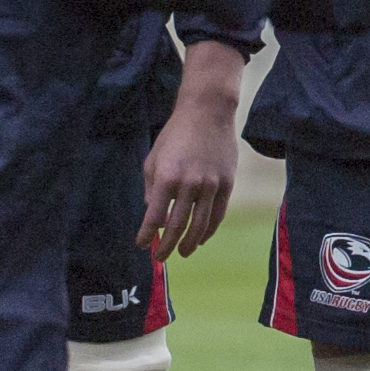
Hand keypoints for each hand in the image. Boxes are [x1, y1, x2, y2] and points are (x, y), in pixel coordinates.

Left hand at [139, 41, 243, 259]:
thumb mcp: (153, 159)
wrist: (207, 112)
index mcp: (166, 178)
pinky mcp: (227, 183)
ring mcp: (210, 185)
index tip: (142, 245)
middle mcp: (189, 184)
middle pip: (177, 226)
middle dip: (167, 246)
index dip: (147, 235)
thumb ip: (152, 188)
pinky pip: (218, 214)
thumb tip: (155, 216)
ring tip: (183, 253)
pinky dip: (209, 230)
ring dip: (189, 243)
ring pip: (200, 225)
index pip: (154, 217)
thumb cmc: (175, 135)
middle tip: (161, 258)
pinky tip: (201, 238)